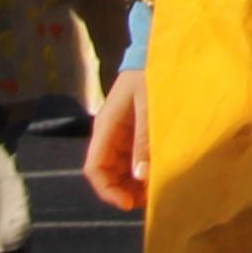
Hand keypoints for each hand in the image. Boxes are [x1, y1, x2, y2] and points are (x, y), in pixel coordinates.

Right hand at [86, 71, 149, 213]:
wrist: (156, 48)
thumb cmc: (152, 73)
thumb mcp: (150, 106)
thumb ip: (145, 139)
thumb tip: (139, 176)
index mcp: (106, 127)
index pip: (94, 168)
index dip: (108, 190)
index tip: (129, 204)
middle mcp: (109, 132)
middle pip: (107, 171)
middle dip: (123, 189)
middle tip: (149, 202)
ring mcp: (121, 131)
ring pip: (120, 166)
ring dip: (133, 182)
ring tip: (155, 193)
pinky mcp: (134, 128)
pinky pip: (132, 155)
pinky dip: (141, 168)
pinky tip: (157, 175)